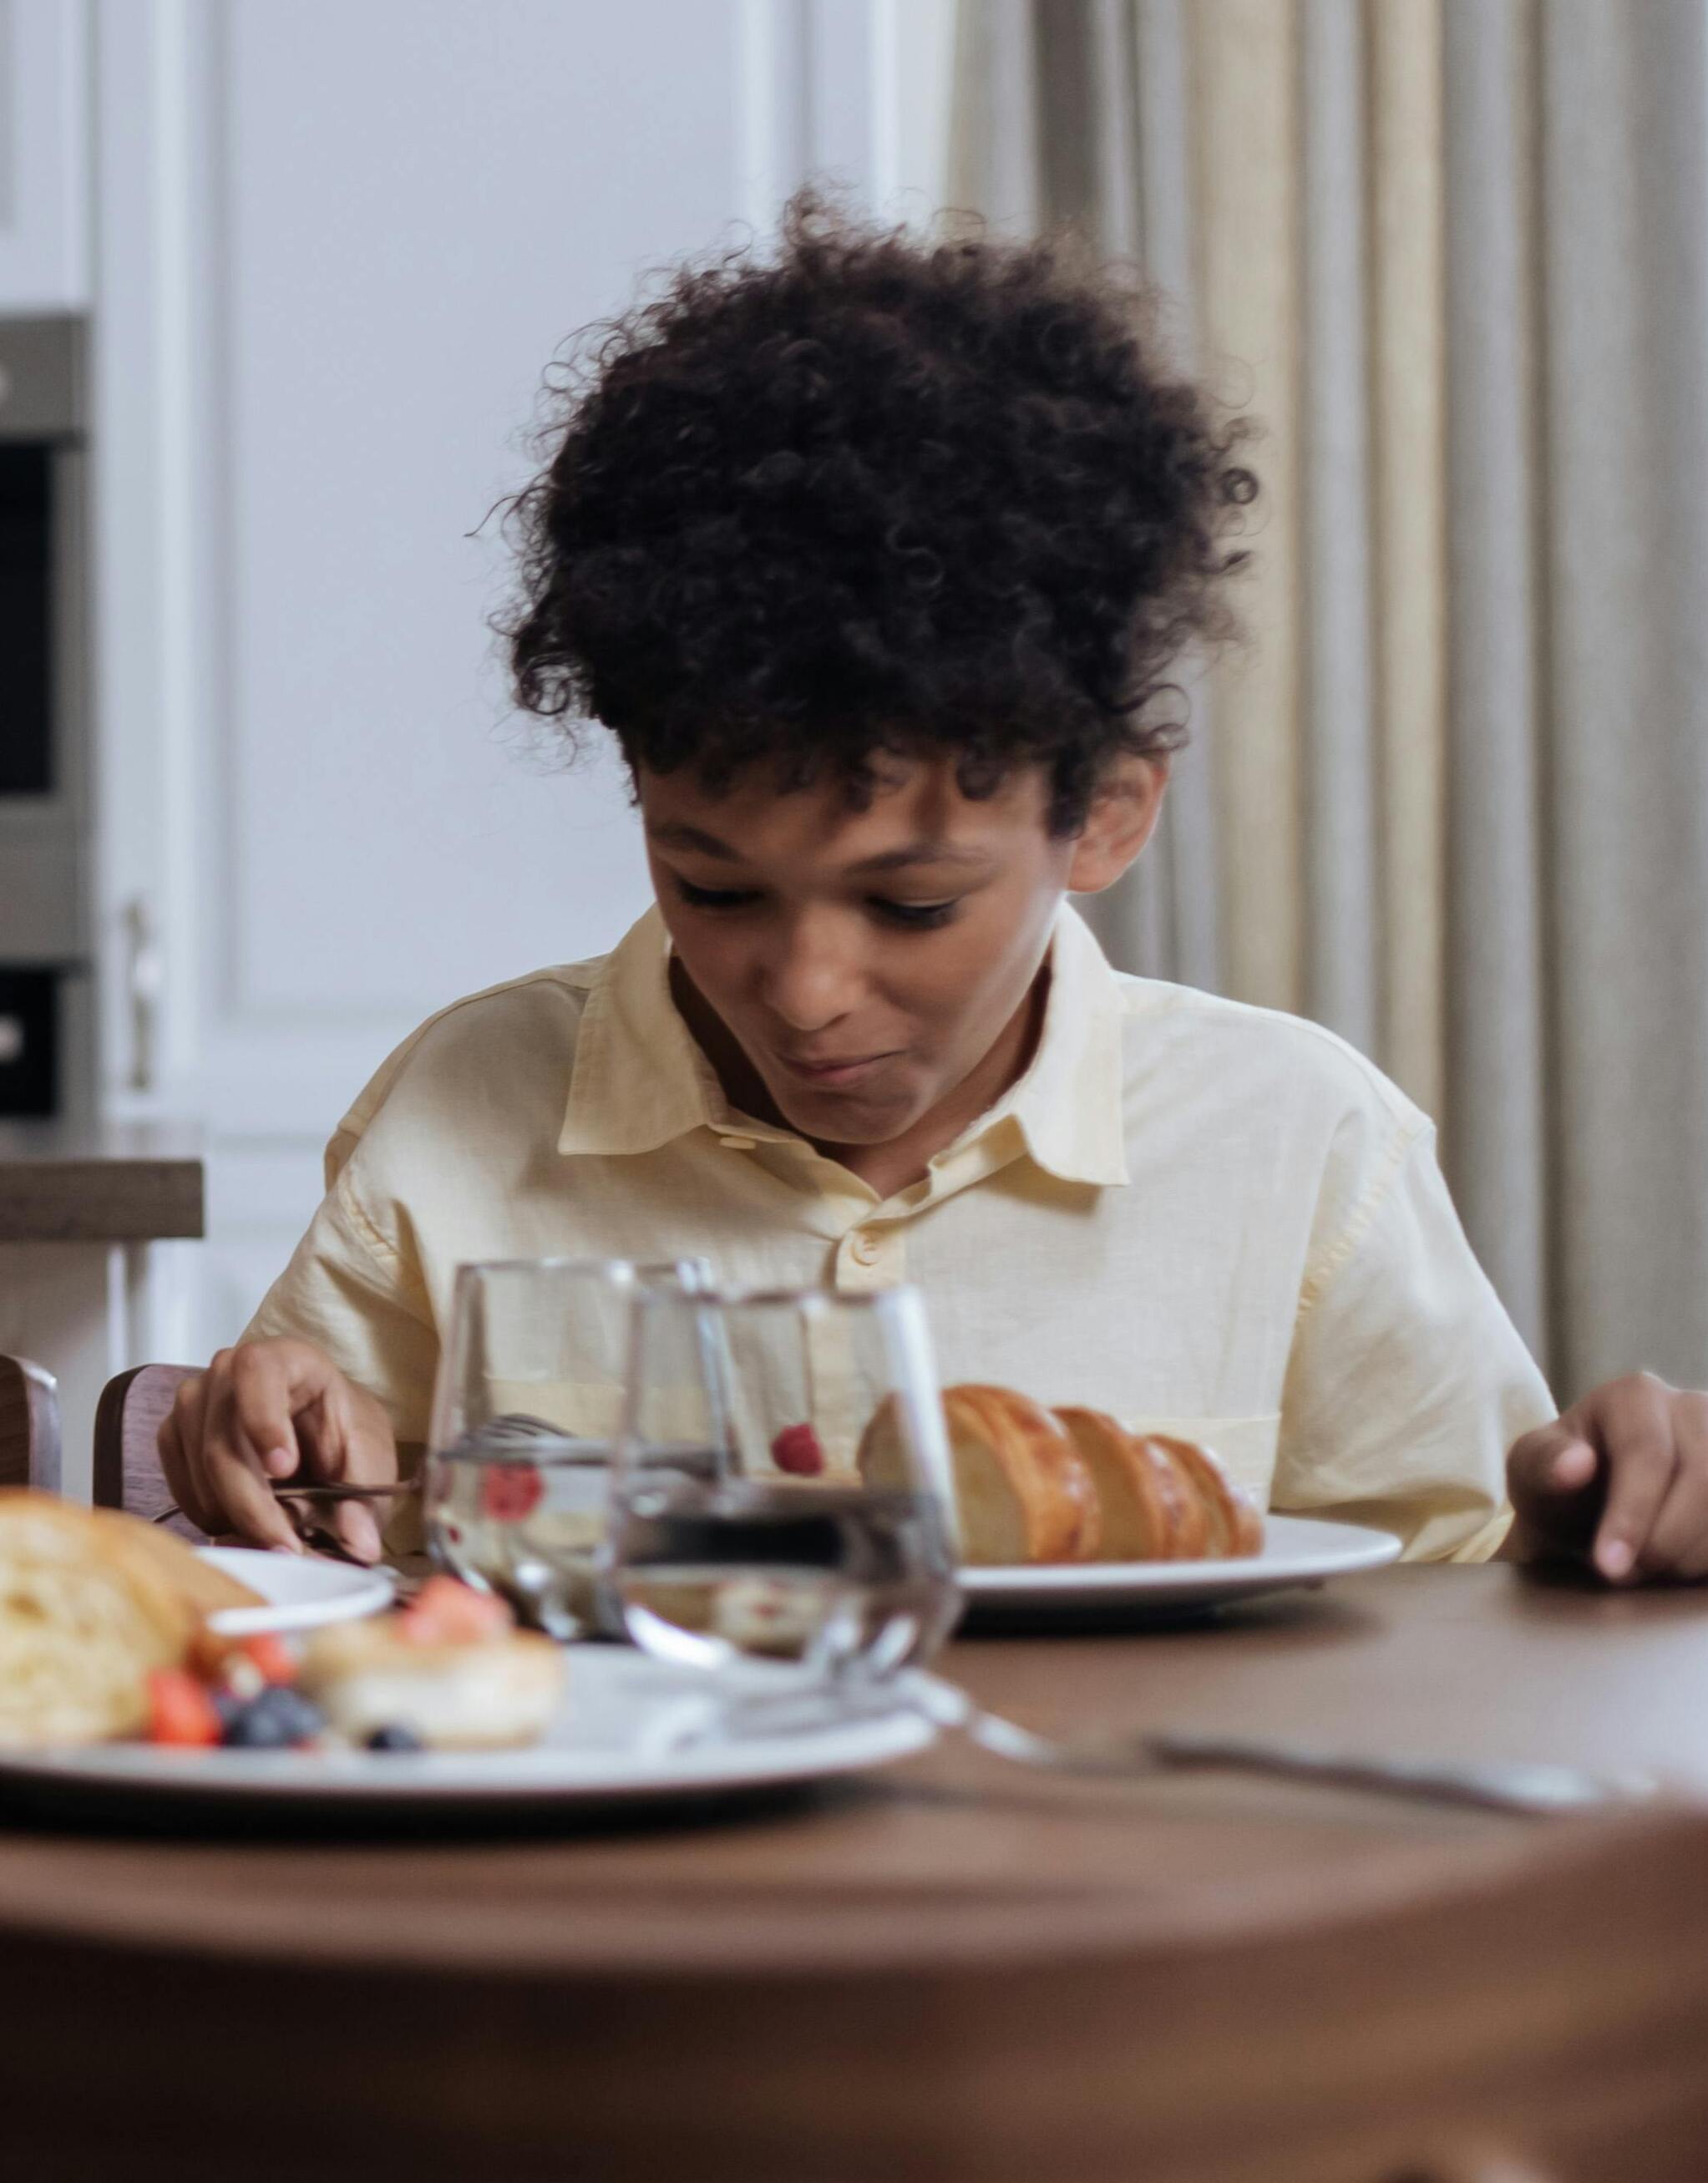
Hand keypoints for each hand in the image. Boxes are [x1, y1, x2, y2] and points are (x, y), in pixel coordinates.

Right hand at [156, 1339, 398, 1562]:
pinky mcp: (174, 1436)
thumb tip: (360, 1545)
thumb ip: (365, 1500)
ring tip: (277, 1533)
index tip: (284, 1470)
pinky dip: (214, 1516)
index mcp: (285, 1358)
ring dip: (237, 1517)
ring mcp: (193, 1402)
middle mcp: (228, 1371)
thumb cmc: (340, 1434)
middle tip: (285, 1547)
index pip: (258, 1374)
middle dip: (253, 1505)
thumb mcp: (368, 1460)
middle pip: (221, 1444)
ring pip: (200, 1474)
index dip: (265, 1422)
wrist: (315, 1435)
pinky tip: (247, 1520)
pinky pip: (182, 1489)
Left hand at [1505, 1371, 1707, 1582]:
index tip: (1610, 1566)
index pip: (1647, 1454)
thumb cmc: (1560, 1485)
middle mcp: (1691, 1407)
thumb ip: (1544, 1465)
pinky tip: (1685, 1565)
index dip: (1632, 1515)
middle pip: (1702, 1479)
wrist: (1592, 1503)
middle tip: (1626, 1575)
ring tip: (1652, 1570)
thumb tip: (1577, 1464)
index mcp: (1634, 1396)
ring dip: (1694, 1554)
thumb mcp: (1532, 1473)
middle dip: (1663, 1543)